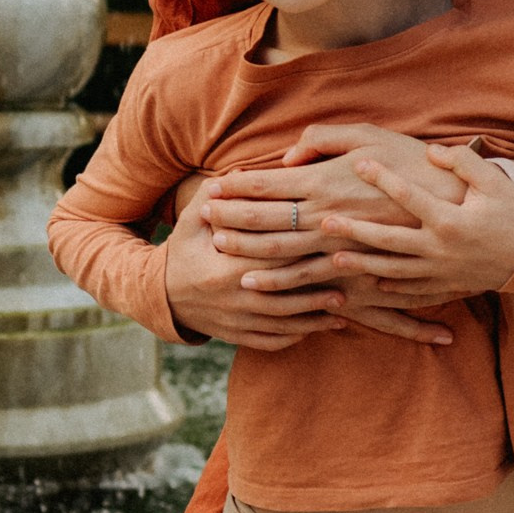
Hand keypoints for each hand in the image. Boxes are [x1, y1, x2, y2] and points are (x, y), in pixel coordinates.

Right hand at [161, 185, 348, 351]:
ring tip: (345, 305)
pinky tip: (321, 327)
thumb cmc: (183, 250)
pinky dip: (298, 336)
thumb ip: (216, 195)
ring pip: (285, 322)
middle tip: (351, 275)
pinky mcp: (238, 337)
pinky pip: (273, 341)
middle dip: (319, 286)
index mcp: (225, 268)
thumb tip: (242, 171)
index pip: (272, 259)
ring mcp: (237, 322)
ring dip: (317, 315)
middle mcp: (234, 298)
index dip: (302, 250)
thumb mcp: (192, 220)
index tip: (330, 241)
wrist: (162, 297)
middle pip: (286, 292)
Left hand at [200, 129, 459, 280]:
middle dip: (230, 221)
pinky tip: (263, 284)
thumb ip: (322, 139)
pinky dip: (283, 283)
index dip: (235, 189)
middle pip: (266, 221)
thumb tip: (287, 156)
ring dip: (248, 254)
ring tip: (219, 254)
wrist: (456, 205)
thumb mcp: (367, 135)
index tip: (210, 190)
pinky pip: (312, 279)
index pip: (268, 184)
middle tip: (200, 221)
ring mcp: (339, 244)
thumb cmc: (411, 162)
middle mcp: (326, 213)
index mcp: (325, 179)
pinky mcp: (354, 267)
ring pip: (282, 254)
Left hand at [317, 143, 513, 305]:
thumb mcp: (493, 182)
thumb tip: (431, 150)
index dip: (382, 178)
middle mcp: (441, 249)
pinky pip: (411, 291)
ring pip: (393, 270)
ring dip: (363, 265)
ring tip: (334, 258)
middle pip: (389, 240)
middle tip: (324, 222)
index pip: (408, 196)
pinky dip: (389, 288)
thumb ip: (462, 162)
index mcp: (451, 220)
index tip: (359, 164)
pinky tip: (369, 282)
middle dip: (355, 232)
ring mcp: (441, 272)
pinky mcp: (445, 286)